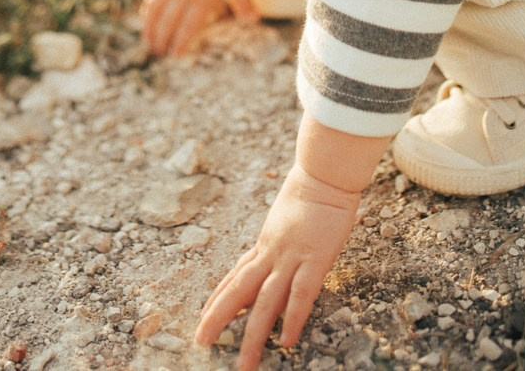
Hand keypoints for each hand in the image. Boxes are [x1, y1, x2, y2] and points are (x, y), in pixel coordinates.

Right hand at [141, 0, 255, 56]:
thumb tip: (253, 20)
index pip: (189, 26)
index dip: (181, 42)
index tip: (174, 56)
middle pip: (168, 20)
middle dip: (161, 38)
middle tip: (156, 52)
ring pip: (155, 6)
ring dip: (149, 24)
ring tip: (145, 37)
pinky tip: (146, 7)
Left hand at [195, 162, 359, 369]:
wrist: (324, 173)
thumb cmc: (311, 191)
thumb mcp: (285, 217)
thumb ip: (277, 237)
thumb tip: (271, 251)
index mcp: (264, 243)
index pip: (235, 276)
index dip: (218, 299)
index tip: (203, 318)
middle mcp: (270, 252)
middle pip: (238, 290)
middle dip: (218, 318)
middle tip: (201, 342)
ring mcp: (291, 257)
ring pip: (265, 301)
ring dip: (253, 334)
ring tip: (244, 363)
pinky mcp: (315, 259)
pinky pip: (301, 294)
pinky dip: (292, 319)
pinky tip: (285, 342)